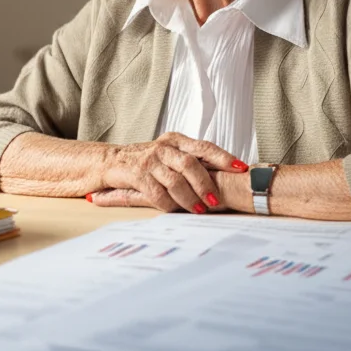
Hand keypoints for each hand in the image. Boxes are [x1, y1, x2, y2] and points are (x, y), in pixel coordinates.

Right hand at [98, 132, 247, 212]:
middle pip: (190, 164)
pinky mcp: (136, 174)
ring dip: (189, 198)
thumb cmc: (146, 162)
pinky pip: (157, 193)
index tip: (241, 169)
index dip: (223, 158)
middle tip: (216, 201)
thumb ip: (191, 160)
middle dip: (205, 185)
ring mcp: (149, 160)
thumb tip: (225, 174)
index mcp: (176, 140)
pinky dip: (168, 204)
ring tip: (198, 210)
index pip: (204, 147)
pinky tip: (174, 210)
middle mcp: (163, 147)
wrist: (110, 162)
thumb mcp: (169, 155)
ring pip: (175, 180)